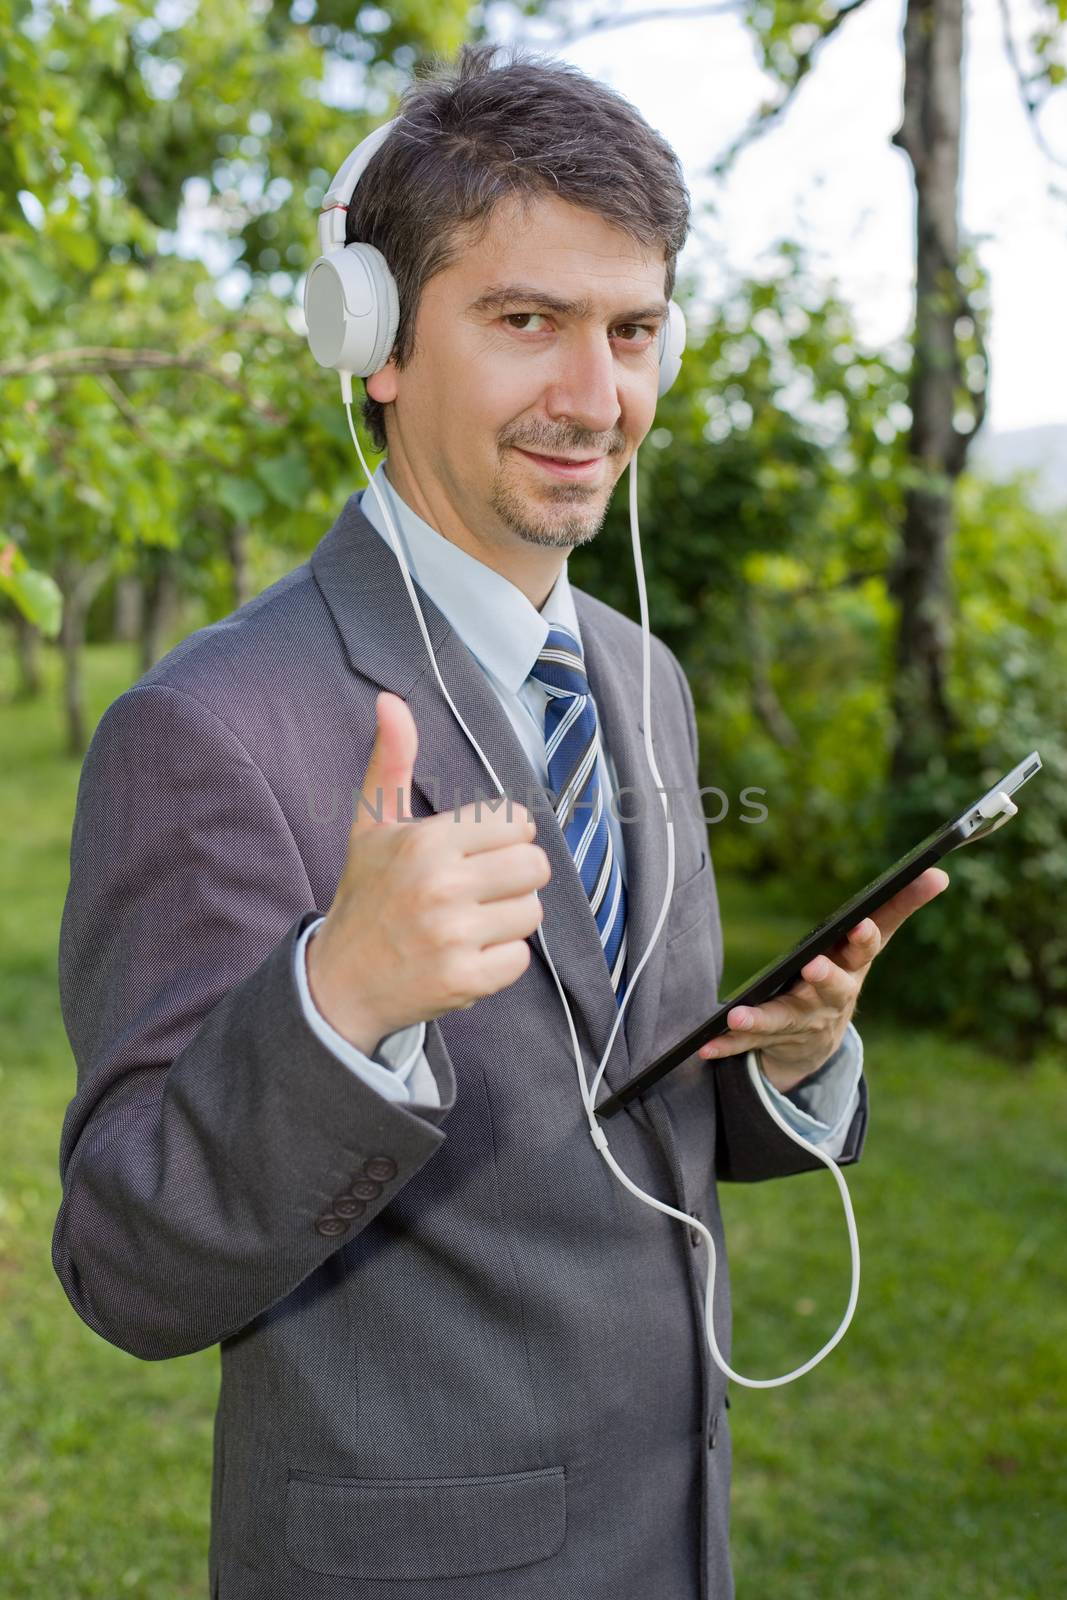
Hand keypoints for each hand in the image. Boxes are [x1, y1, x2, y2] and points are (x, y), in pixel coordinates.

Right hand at [306, 690, 551, 1052]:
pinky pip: (520, 958)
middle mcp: (442, 886)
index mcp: (426, 842)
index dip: (504, 835)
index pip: (515, 821)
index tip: (478, 851)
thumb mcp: (371, 826)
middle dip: (513, 876)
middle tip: (479, 888)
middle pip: (535, 865)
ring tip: (470, 921)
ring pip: (532, 912)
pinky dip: (500, 960)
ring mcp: (454, 936)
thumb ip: (391, 762)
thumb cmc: (365, 895)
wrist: (338, 983)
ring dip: (508, 918)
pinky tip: (466, 954)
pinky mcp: (465, 980)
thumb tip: (390, 700)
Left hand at [696, 866, 950, 1092]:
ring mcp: (799, 1022)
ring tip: (736, 1014)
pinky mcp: (768, 1039)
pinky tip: (705, 1045)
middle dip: (824, 978)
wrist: (818, 1043)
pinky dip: (726, 1045)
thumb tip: (940, 872)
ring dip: (760, 1018)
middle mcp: (829, 999)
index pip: (864, 950)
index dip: (864, 938)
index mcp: (852, 969)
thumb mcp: (868, 942)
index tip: (861, 924)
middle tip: (814, 965)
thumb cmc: (844, 973)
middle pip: (829, 989)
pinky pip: (745, 1044)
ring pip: (781, 1020)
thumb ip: (898, 906)